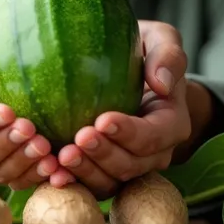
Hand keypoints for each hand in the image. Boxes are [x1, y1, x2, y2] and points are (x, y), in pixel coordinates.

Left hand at [50, 20, 191, 198]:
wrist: (131, 69)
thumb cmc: (144, 50)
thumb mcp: (161, 40)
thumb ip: (168, 56)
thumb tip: (160, 84)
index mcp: (171, 123)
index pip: (153, 135)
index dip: (129, 133)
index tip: (102, 120)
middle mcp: (154, 152)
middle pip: (131, 164)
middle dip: (104, 154)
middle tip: (78, 138)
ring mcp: (130, 164)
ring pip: (111, 181)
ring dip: (86, 172)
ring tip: (61, 157)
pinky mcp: (105, 170)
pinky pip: (91, 183)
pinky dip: (72, 180)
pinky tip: (51, 172)